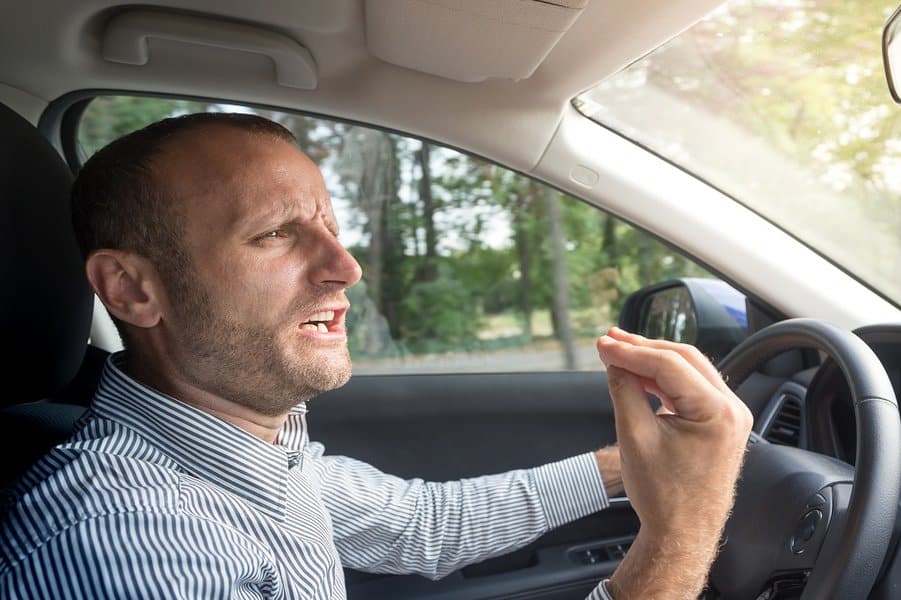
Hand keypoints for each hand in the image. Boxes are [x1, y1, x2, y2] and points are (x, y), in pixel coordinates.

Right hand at [596, 327, 752, 598]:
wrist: (681, 534)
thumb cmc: (663, 496)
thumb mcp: (634, 436)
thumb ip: (624, 390)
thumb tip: (614, 361)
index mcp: (718, 412)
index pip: (669, 364)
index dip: (631, 351)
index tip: (603, 345)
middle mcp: (732, 410)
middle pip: (683, 359)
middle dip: (642, 347)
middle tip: (609, 340)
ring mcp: (729, 417)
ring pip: (688, 370)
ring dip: (653, 360)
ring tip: (620, 352)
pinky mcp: (720, 424)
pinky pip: (691, 389)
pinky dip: (664, 379)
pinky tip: (639, 374)